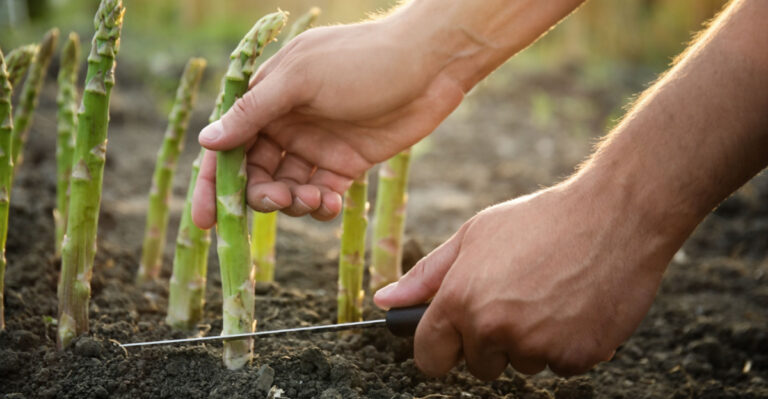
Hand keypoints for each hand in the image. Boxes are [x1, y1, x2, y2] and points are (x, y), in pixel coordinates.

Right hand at [192, 19, 464, 226]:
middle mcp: (286, 124)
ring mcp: (316, 146)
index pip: (229, 146)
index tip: (204, 222)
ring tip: (313, 197)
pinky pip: (320, 194)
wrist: (429, 65)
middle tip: (280, 200)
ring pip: (288, 188)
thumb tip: (206, 141)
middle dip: (261, 195)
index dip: (213, 184)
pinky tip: (329, 201)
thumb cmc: (362, 60)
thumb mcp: (302, 80)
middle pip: (256, 174)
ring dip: (293, 201)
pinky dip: (319, 204)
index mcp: (267, 99)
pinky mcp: (345, 163)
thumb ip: (254, 112)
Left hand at [374, 178, 690, 379]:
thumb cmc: (540, 220)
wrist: (615, 215)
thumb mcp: (474, 235)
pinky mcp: (577, 357)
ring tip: (550, 293)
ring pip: (521, 363)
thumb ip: (426, 275)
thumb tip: (384, 301)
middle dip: (491, 341)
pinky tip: (576, 305)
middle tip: (516, 298)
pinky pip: (560, 365)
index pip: (429, 358)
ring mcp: (537, 346)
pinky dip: (567, 343)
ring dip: (531, 340)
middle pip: (478, 366)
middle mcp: (493, 329)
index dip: (438, 349)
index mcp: (460, 300)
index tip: (450, 342)